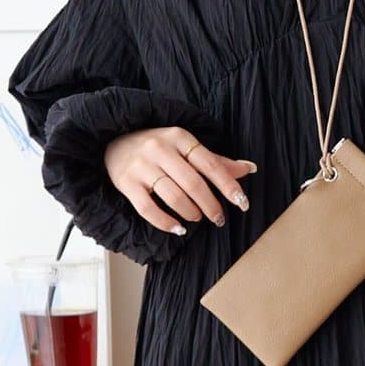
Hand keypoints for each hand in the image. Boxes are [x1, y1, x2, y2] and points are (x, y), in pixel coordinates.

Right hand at [103, 126, 255, 236]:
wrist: (114, 142)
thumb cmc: (158, 147)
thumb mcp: (185, 147)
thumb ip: (216, 160)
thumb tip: (250, 169)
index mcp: (179, 137)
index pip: (210, 164)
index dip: (229, 186)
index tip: (243, 203)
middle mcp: (160, 149)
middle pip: (193, 183)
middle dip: (211, 205)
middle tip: (219, 218)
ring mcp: (142, 166)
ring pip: (173, 196)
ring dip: (190, 212)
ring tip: (197, 218)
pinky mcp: (126, 183)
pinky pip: (148, 209)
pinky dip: (166, 223)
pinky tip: (178, 229)